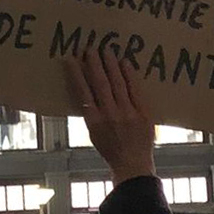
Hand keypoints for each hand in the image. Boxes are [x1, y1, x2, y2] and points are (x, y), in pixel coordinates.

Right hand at [65, 52, 155, 184]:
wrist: (132, 164)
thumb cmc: (111, 150)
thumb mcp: (94, 133)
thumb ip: (91, 113)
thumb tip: (86, 92)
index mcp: (94, 121)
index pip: (83, 92)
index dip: (76, 75)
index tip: (71, 60)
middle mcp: (109, 114)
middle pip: (100, 84)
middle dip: (94, 64)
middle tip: (89, 48)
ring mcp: (127, 113)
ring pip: (117, 83)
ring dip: (110, 65)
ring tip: (106, 50)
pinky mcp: (143, 112)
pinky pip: (135, 89)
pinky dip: (129, 75)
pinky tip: (125, 63)